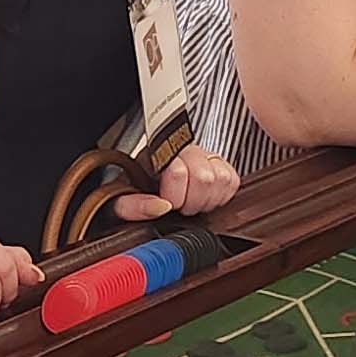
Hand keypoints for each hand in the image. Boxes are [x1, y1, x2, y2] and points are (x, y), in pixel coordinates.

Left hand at [112, 148, 239, 225]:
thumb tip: (160, 207)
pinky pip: (233, 181)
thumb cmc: (135, 191)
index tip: (168, 203)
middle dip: (191, 201)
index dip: (175, 197)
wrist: (147, 181)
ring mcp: (206, 155)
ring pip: (222, 179)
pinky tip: (204, 198)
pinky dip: (221, 196)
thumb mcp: (122, 200)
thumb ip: (134, 205)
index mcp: (159, 153)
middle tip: (180, 205)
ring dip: (207, 199)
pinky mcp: (223, 165)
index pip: (179, 172)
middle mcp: (185, 149)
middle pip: (204, 178)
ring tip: (191, 201)